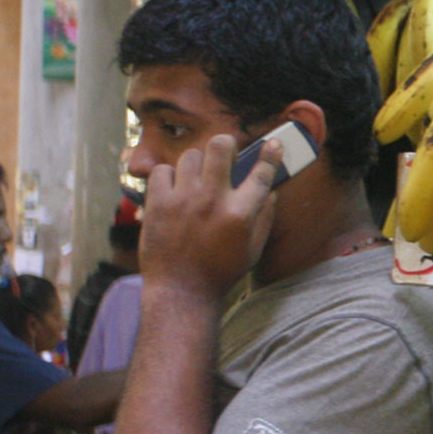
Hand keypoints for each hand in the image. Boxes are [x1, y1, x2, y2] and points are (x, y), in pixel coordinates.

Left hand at [139, 134, 280, 298]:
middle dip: (226, 145)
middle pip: (220, 147)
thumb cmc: (220, 272)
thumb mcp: (252, 250)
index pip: (260, 174)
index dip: (270, 154)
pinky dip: (169, 177)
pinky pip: (162, 171)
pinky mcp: (158, 204)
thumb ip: (265, 219)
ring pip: (190, 156)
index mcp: (240, 213)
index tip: (274, 143)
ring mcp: (183, 199)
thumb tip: (271, 193)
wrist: (181, 290)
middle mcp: (212, 200)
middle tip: (225, 156)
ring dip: (197, 164)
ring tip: (197, 178)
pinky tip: (174, 190)